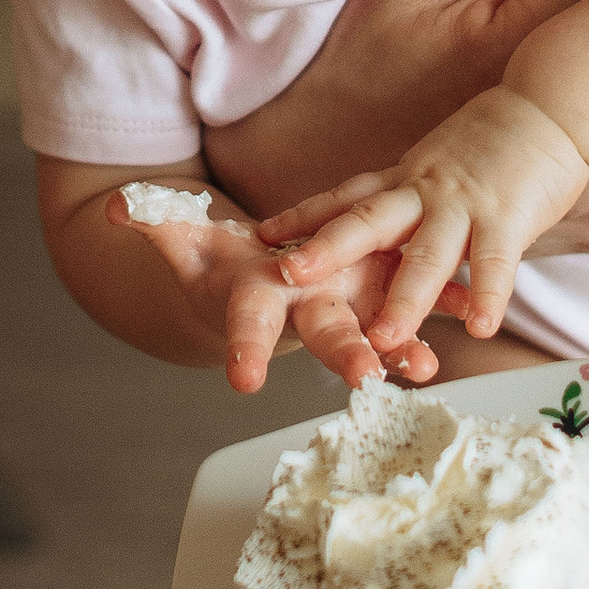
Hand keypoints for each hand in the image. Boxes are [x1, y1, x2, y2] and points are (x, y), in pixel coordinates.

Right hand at [108, 189, 431, 394]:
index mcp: (259, 295)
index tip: (242, 381)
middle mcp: (308, 307)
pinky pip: (416, 304)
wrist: (261, 282)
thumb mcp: (184, 241)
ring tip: (427, 367)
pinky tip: (470, 315)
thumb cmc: (221, 264)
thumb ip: (156, 224)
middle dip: (343, 356)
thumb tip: (118, 208)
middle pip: (324, 336)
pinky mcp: (381, 286)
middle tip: (361, 380)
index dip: (244, 349)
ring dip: (402, 348)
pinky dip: (442, 308)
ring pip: (379, 330)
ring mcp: (349, 301)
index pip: (246, 324)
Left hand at [263, 87, 588, 352]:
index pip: (344, 196)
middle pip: (366, 221)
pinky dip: (488, 296)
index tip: (260, 235)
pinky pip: (496, 262)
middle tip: (287, 276)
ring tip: (384, 340)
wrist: (554, 103)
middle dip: (326, 250)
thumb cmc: (501, 138)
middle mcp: (426, 190)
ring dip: (404, 299)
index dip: (302, 216)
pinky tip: (480, 328)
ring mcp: (465, 204)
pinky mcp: (509, 216)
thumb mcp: (441, 163)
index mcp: (408, 178)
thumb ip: (415, 196)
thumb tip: (389, 228)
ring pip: (426, 254)